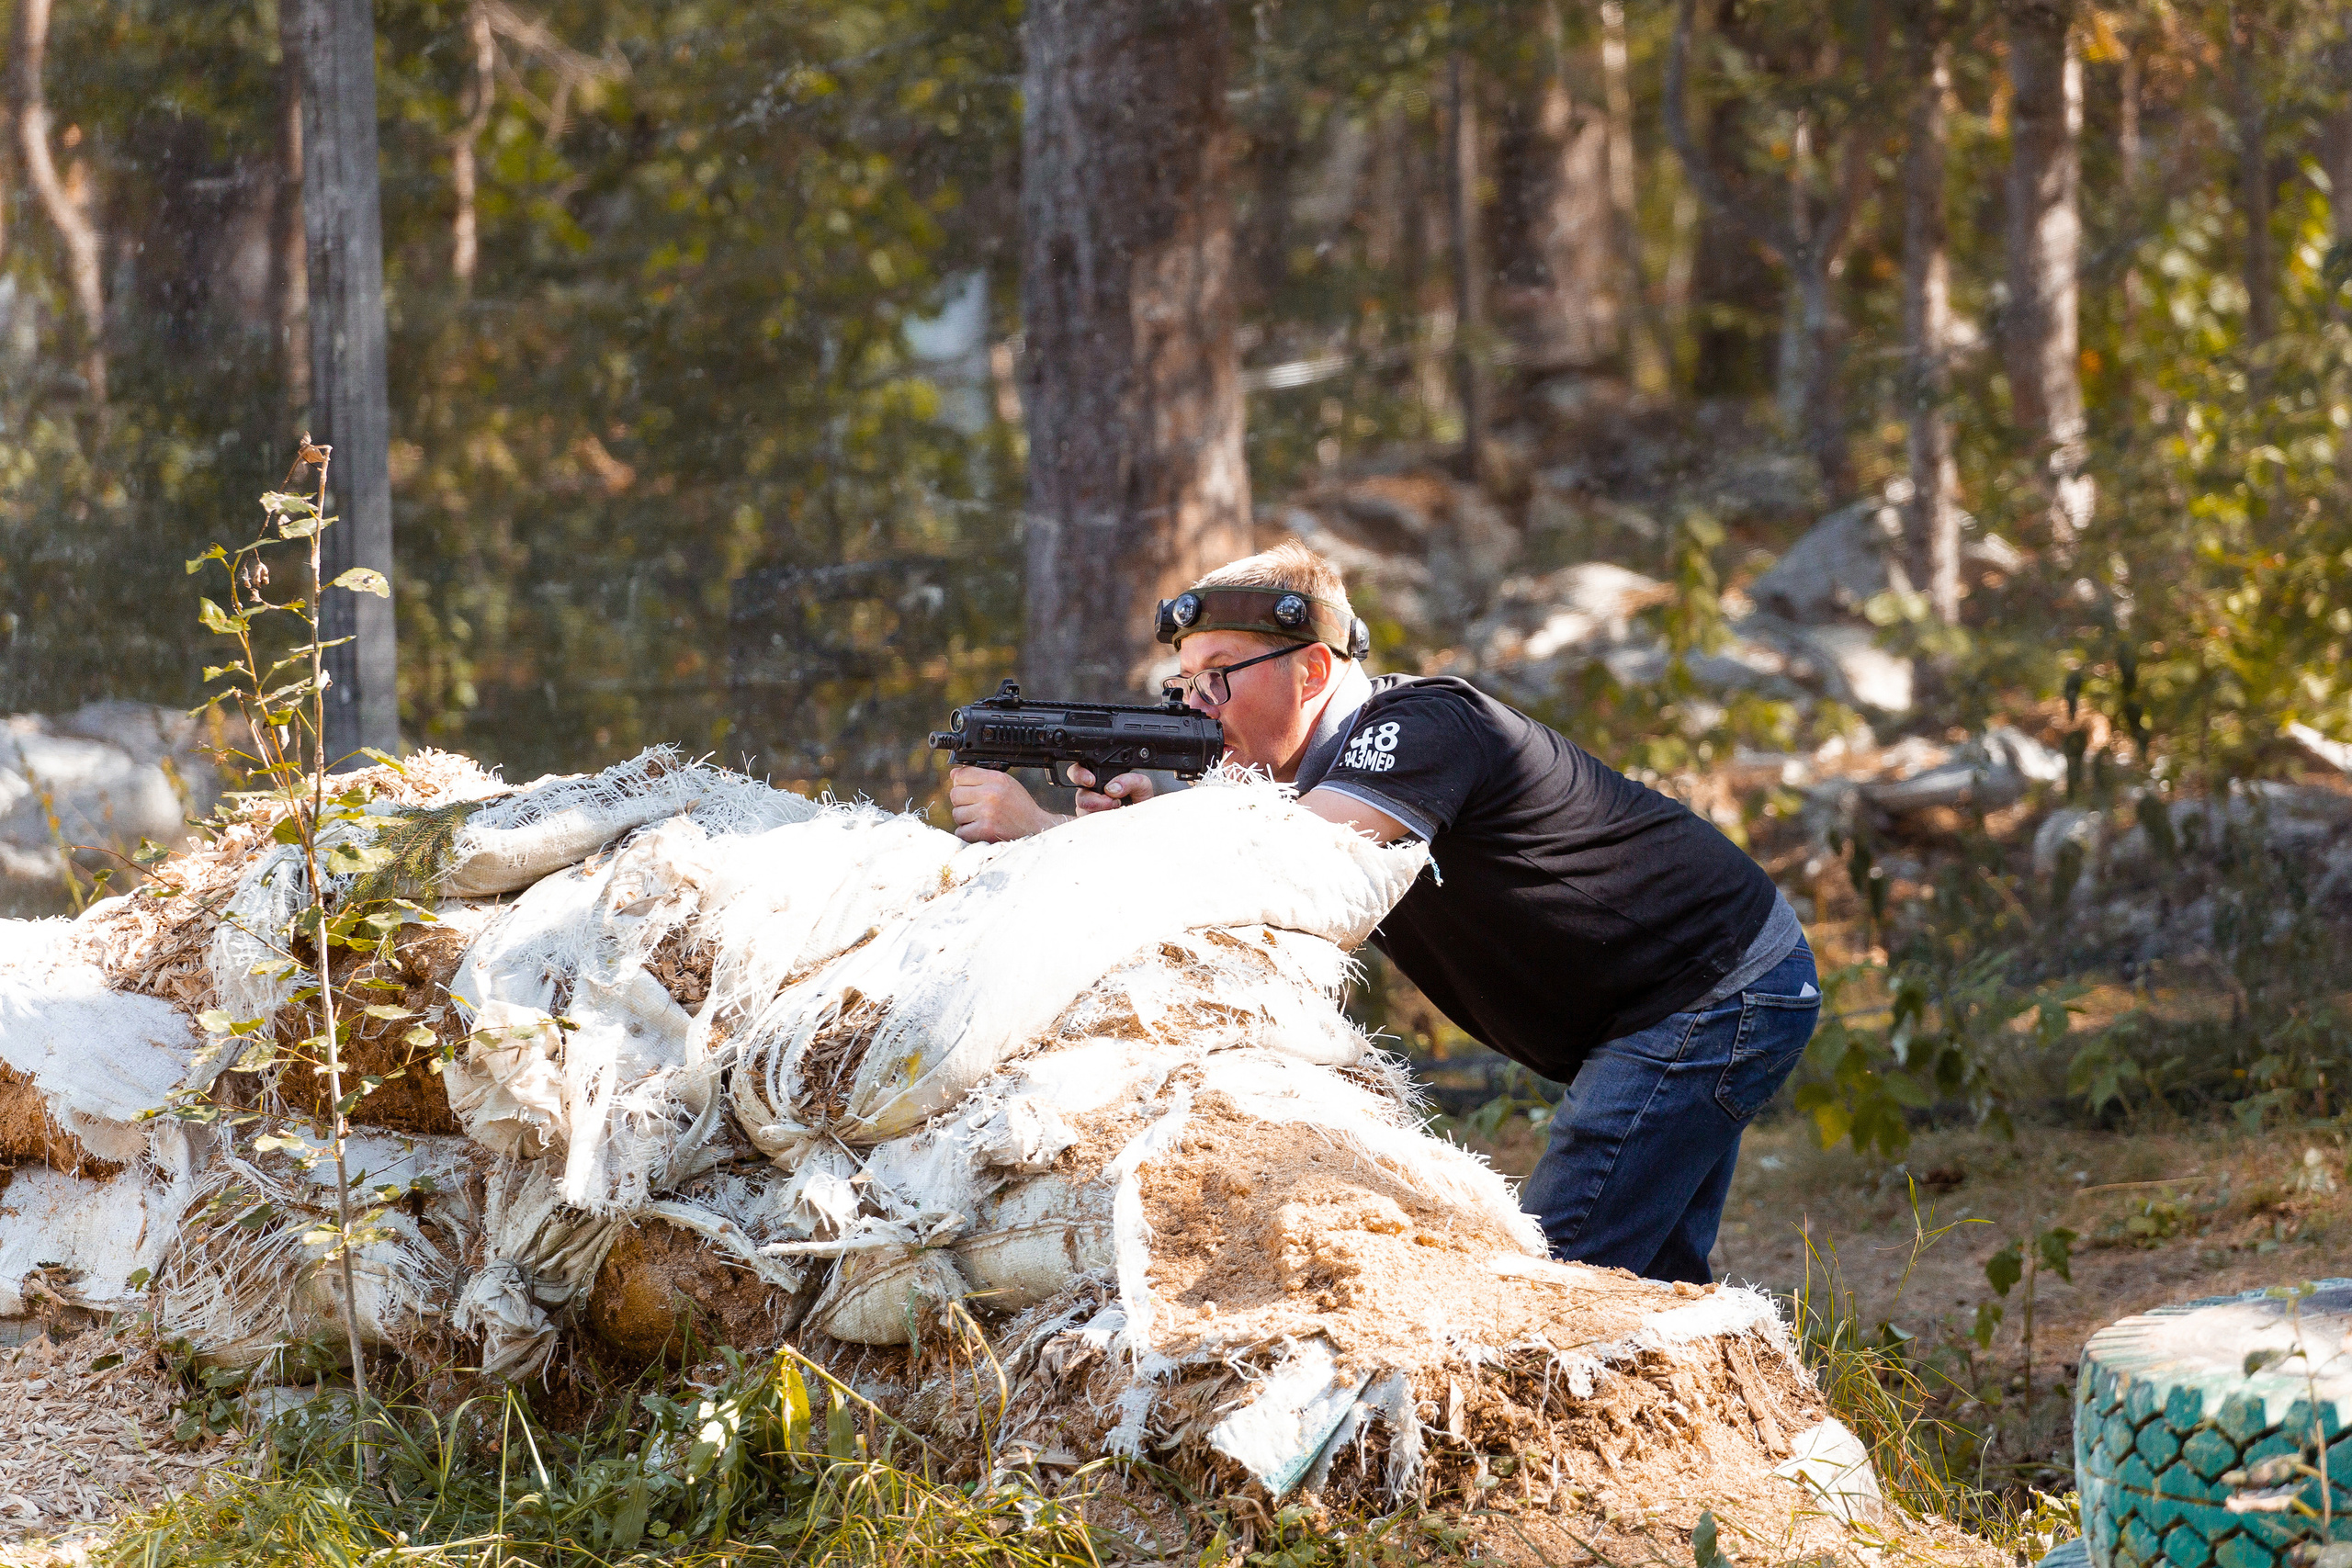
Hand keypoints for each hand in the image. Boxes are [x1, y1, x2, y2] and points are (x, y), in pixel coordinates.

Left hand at [948, 766, 1066, 843]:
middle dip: (962, 802)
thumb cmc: (1019, 806)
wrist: (1035, 827)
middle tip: (976, 807)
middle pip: (954, 794)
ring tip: (981, 818)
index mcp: (997, 778)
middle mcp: (991, 793)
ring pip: (956, 814)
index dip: (962, 784)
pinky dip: (968, 833)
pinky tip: (981, 829)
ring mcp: (987, 812)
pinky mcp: (985, 830)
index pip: (961, 775)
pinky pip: (961, 831)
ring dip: (965, 819)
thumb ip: (980, 776)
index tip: (970, 790)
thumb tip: (953, 774)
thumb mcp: (1005, 783)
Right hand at [1070, 767, 1154, 815]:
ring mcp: (1090, 811)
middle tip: (1107, 800)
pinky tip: (1113, 816)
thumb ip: (1130, 780)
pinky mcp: (1092, 825)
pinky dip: (1102, 820)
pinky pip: (1090, 823)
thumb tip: (1112, 787)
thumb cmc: (1141, 801)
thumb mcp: (1142, 785)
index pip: (1080, 771)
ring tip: (1117, 807)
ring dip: (1100, 810)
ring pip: (1084, 811)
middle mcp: (1092, 794)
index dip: (1080, 774)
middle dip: (1090, 798)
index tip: (1091, 781)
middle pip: (1079, 794)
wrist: (1146, 820)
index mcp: (1100, 779)